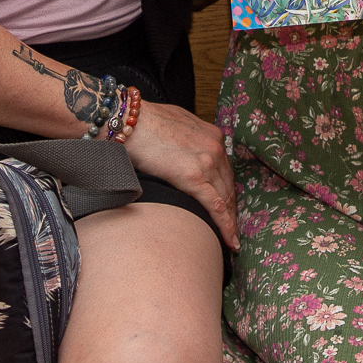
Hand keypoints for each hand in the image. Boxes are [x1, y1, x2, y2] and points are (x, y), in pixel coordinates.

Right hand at [125, 101, 239, 249]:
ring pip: (225, 198)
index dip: (227, 191)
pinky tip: (229, 240)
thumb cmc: (145, 122)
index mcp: (212, 136)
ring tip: (230, 239)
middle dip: (231, 209)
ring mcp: (207, 162)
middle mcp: (215, 148)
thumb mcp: (176, 125)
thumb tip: (184, 152)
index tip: (228, 205)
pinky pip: (216, 207)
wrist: (129, 122)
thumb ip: (188, 140)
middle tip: (232, 228)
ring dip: (230, 220)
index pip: (225, 170)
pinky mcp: (194, 177)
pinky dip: (225, 226)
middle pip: (228, 186)